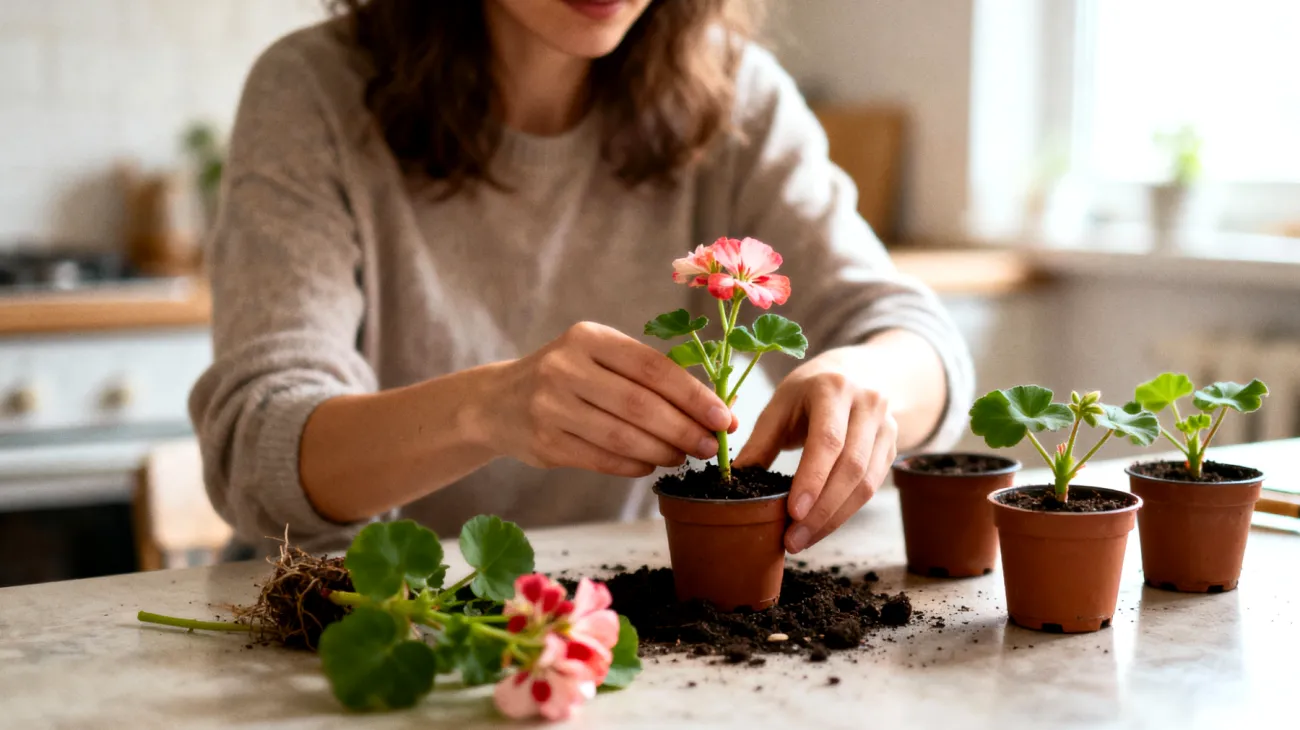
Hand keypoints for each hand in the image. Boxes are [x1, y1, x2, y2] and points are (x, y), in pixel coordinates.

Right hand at [488, 322, 736, 476]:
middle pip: (641, 405)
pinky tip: (651, 464)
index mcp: (588, 338)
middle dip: (684, 429)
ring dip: (663, 451)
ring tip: (684, 455)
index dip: (694, 396)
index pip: (653, 367)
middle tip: (710, 446)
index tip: (723, 417)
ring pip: (623, 437)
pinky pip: (603, 459)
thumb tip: (713, 407)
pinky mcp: (545, 443)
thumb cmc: (568, 378)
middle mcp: (566, 368)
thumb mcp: (598, 357)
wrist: (497, 402)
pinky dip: (635, 465)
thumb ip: (647, 376)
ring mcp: (551, 407)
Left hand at [733, 357, 897, 553]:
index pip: (828, 441)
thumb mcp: (780, 404)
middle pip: (851, 467)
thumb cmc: (809, 390)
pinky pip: (873, 486)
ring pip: (866, 482)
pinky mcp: (893, 445)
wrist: (856, 370)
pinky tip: (823, 524)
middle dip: (822, 510)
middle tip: (794, 538)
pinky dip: (846, 510)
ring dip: (834, 517)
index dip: (812, 480)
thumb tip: (732, 482)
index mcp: (833, 388)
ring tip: (804, 538)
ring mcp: (886, 425)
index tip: (792, 513)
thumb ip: (760, 442)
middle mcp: (867, 403)